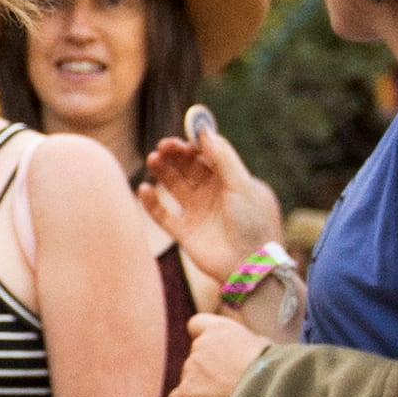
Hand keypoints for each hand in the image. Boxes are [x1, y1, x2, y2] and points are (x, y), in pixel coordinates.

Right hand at [136, 130, 285, 279]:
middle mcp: (212, 194)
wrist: (251, 265)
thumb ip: (223, 157)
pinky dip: (151, 202)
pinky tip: (144, 189)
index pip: (207, 156)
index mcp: (230, 181)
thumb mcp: (242, 185)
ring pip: (174, 186)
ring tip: (153, 159)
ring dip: (162, 171)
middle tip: (162, 146)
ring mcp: (197, 213)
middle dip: (175, 155)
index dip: (192, 145)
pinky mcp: (185, 233)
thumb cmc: (253, 223)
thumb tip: (203, 131)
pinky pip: (163, 214)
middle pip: (188, 167)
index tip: (180, 138)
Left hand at [168, 311, 269, 396]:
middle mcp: (201, 344)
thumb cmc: (275, 369)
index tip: (215, 355)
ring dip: (200, 391)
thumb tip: (246, 353)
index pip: (197, 325)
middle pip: (193, 359)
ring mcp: (191, 367)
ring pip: (187, 381)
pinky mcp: (187, 391)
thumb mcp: (263, 345)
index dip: (201, 340)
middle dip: (206, 373)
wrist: (271, 387)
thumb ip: (243, 345)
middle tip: (228, 387)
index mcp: (220, 328)